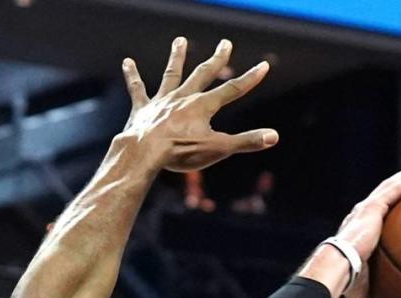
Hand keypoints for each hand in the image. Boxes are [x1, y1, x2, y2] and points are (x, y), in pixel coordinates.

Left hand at [122, 37, 277, 172]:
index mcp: (203, 106)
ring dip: (176, 57)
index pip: (232, 90)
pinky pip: (137, 89)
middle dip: (216, 59)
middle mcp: (184, 97)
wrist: (146, 152)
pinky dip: (133, 76)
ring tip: (179, 41)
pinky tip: (127, 62)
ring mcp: (162, 101)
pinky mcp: (143, 109)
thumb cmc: (182, 153)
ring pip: (171, 74)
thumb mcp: (218, 149)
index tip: (263, 66)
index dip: (250, 79)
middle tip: (225, 43)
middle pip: (203, 74)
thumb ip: (246, 142)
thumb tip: (274, 137)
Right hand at [336, 166, 400, 297]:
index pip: (375, 215)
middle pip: (385, 194)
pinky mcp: (374, 206)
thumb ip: (378, 295)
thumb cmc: (346, 284)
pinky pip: (398, 189)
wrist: (336, 269)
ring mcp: (367, 208)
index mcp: (357, 231)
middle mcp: (361, 215)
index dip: (389, 208)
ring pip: (393, 185)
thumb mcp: (365, 289)